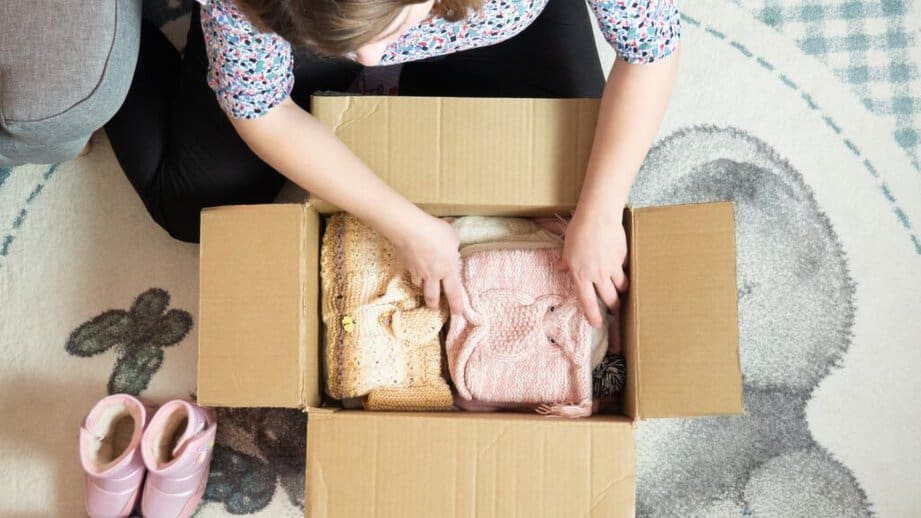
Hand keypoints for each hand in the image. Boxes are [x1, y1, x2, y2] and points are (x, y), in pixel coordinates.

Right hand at [389, 214, 464, 314]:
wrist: (410, 230)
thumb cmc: (436, 232)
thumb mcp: (453, 238)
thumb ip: (453, 248)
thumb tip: (451, 249)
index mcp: (448, 270)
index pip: (454, 293)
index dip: (456, 305)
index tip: (457, 313)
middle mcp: (432, 275)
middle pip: (432, 298)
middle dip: (434, 305)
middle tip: (434, 307)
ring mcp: (417, 272)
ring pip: (418, 286)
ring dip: (421, 288)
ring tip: (423, 285)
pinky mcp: (406, 265)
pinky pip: (410, 273)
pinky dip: (412, 272)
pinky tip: (413, 267)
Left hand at [559, 203, 628, 326]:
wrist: (598, 217)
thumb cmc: (578, 231)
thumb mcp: (566, 249)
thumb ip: (565, 262)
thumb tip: (560, 269)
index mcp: (581, 275)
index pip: (588, 301)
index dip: (593, 315)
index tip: (597, 323)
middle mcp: (598, 275)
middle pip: (610, 299)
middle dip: (613, 307)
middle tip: (613, 309)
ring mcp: (612, 267)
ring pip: (621, 287)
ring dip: (620, 291)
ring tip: (619, 291)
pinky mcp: (622, 257)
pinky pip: (624, 269)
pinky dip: (622, 271)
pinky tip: (620, 267)